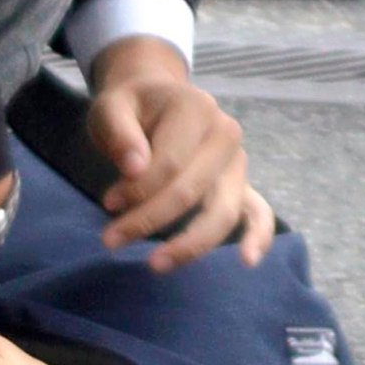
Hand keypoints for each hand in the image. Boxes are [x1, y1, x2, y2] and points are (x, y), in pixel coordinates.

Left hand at [87, 38, 272, 271]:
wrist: (152, 99)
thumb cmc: (130, 107)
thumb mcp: (110, 106)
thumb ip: (119, 132)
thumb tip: (134, 168)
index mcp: (196, 108)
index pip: (169, 162)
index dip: (137, 189)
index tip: (107, 203)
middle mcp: (225, 134)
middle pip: (191, 190)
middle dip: (150, 219)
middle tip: (110, 240)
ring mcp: (237, 162)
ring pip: (221, 211)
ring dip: (189, 243)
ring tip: (155, 264)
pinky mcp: (242, 184)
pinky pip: (258, 212)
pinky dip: (257, 236)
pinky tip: (246, 260)